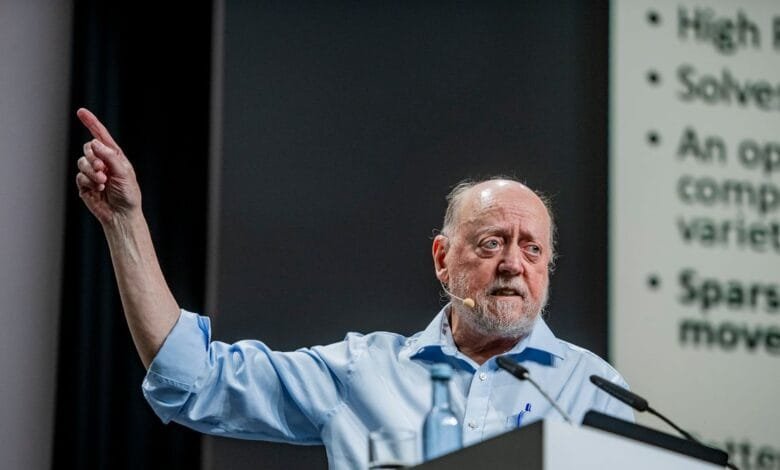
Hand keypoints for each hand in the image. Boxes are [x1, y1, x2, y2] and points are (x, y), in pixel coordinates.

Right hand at [75, 108, 141, 224]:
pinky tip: (98, 189)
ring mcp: (92, 173)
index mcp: (114, 156)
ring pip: (82, 162)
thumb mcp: (124, 173)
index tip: (81, 111)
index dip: (91, 123)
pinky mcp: (85, 184)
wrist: (122, 214)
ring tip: (103, 182)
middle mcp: (102, 162)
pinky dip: (88, 182)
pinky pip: (80, 177)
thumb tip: (94, 143)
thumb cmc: (128, 194)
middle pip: (88, 148)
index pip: (101, 136)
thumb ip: (110, 157)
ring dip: (91, 171)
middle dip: (93, 157)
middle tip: (102, 169)